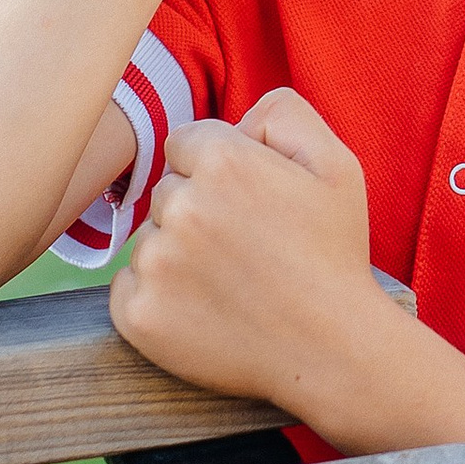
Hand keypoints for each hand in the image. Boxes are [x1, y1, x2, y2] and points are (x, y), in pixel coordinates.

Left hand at [111, 87, 409, 433]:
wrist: (331, 350)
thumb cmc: (334, 256)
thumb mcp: (336, 164)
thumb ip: (283, 113)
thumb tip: (236, 117)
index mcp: (225, 162)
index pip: (187, 143)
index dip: (220, 171)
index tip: (249, 205)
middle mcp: (181, 208)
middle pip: (166, 191)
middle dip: (197, 210)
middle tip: (246, 248)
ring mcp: (155, 264)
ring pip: (149, 240)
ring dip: (177, 254)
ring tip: (230, 282)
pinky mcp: (137, 315)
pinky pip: (128, 287)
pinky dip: (156, 296)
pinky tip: (203, 308)